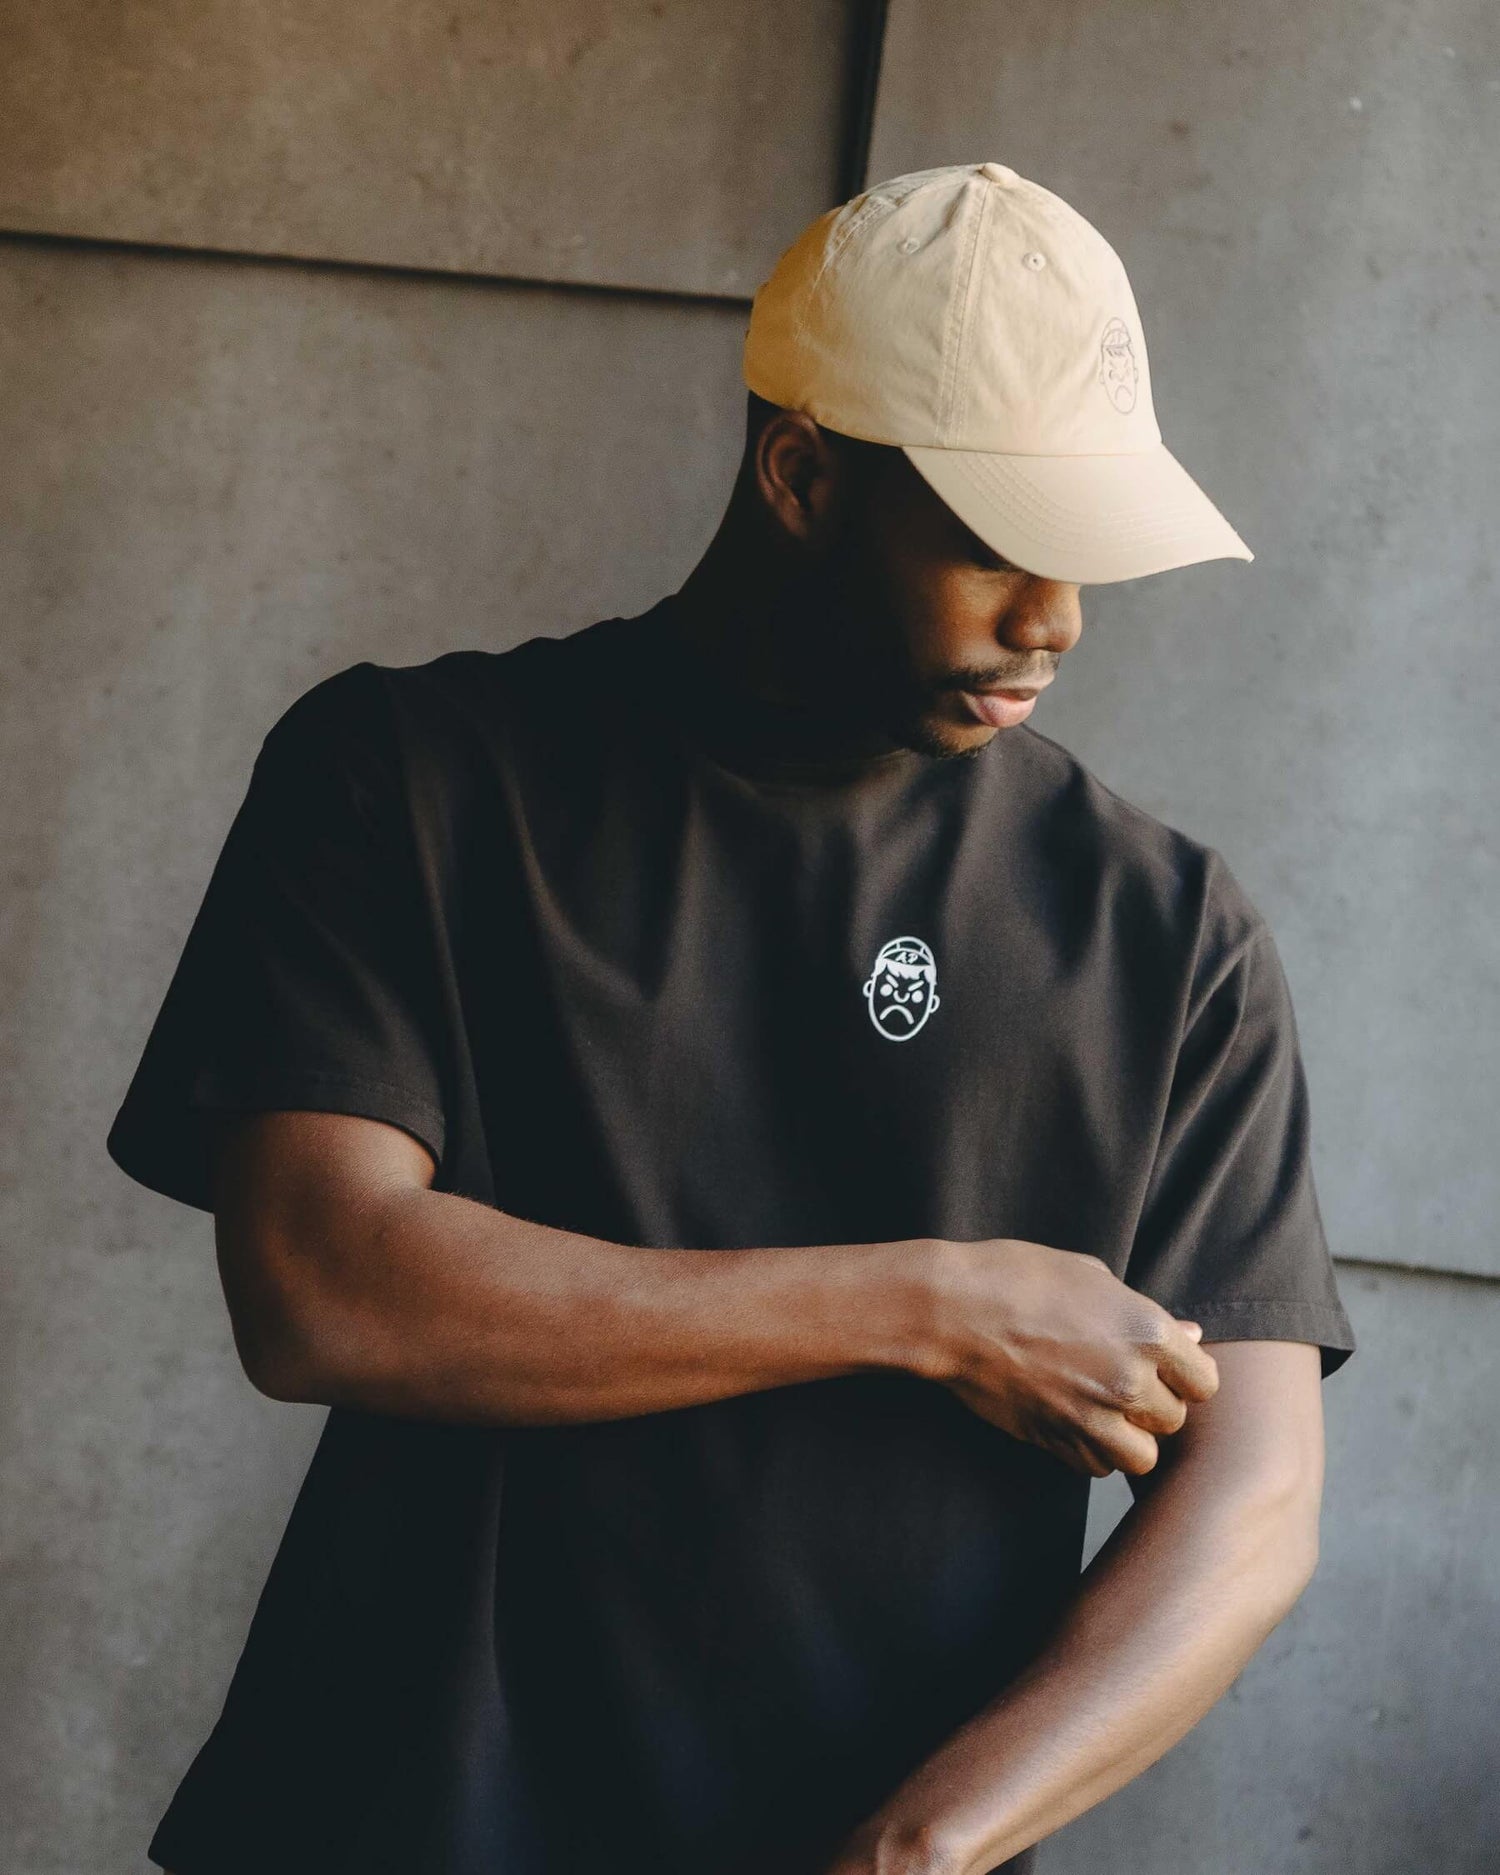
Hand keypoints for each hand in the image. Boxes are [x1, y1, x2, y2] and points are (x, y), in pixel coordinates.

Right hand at [916, 1236, 1219, 1477]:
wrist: (953, 1310)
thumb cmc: (1019, 1278)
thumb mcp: (1092, 1276)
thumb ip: (1146, 1313)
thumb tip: (1191, 1335)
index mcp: (1148, 1333)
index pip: (1204, 1382)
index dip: (1185, 1374)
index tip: (1164, 1367)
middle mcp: (1129, 1380)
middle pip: (1174, 1421)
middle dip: (1154, 1405)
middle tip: (1123, 1382)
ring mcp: (1092, 1416)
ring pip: (1142, 1457)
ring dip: (1128, 1437)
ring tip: (1104, 1410)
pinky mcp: (1056, 1440)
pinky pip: (1096, 1467)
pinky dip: (1091, 1452)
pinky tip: (1074, 1420)